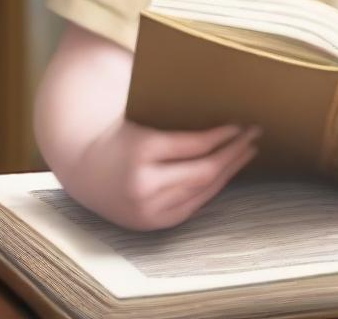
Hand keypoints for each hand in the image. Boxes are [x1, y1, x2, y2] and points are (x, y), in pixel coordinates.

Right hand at [64, 118, 261, 230]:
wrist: (82, 165)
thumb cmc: (118, 133)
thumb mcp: (143, 121)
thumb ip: (178, 122)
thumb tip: (223, 115)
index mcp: (141, 151)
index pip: (195, 145)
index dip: (223, 136)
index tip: (242, 124)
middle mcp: (144, 184)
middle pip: (204, 171)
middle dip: (234, 152)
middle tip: (255, 134)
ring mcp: (147, 209)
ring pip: (202, 191)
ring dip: (229, 171)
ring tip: (248, 152)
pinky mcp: (151, 223)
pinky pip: (191, 206)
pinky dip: (211, 189)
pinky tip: (227, 173)